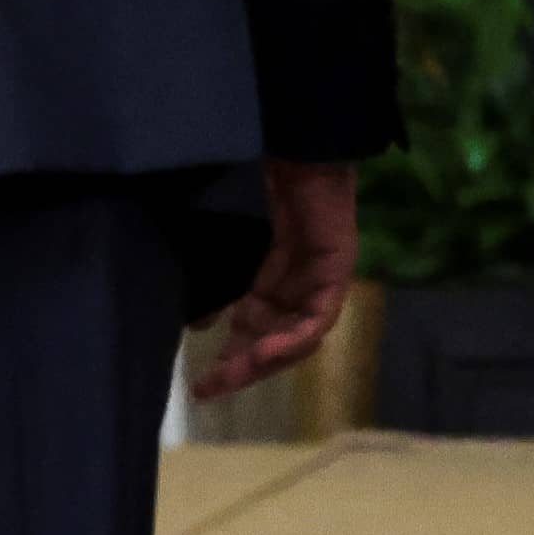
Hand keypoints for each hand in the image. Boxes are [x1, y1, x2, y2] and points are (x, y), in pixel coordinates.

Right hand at [189, 159, 359, 399]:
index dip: (230, 359)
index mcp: (275, 279)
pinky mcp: (335, 273)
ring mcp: (321, 282)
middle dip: (242, 368)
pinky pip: (318, 319)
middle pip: (275, 343)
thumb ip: (217, 284)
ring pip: (297, 339)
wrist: (295, 145)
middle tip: (207, 389)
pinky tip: (265, 351)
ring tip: (231, 374)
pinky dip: (293, 339)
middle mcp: (299, 287)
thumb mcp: (229, 242)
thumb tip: (198, 326)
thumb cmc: (264, 180)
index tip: (199, 385)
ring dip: (265, 361)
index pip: (255, 332)